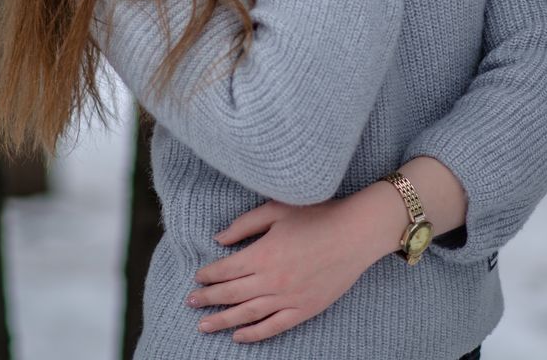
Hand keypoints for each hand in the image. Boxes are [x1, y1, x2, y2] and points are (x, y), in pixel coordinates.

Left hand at [186, 197, 376, 343]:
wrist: (355, 232)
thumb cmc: (318, 214)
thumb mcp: (277, 210)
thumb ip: (245, 224)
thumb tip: (219, 239)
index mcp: (263, 253)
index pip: (226, 269)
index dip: (209, 275)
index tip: (197, 278)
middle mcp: (272, 279)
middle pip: (231, 294)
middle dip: (208, 299)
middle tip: (191, 302)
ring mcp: (288, 298)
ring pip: (247, 315)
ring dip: (223, 321)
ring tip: (203, 325)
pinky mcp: (304, 309)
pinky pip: (274, 327)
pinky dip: (254, 334)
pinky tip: (238, 336)